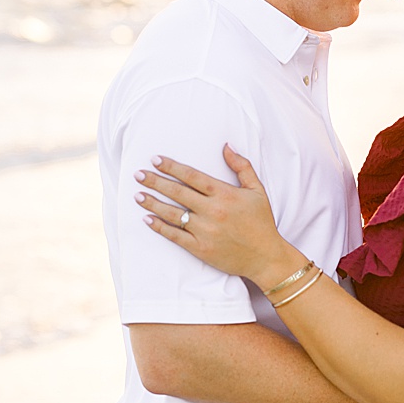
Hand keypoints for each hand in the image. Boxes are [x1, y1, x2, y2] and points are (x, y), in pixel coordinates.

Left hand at [135, 148, 292, 282]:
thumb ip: (242, 166)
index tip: (155, 159)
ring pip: (172, 214)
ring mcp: (205, 231)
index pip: (192, 176)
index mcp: (225, 194)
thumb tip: (226, 145)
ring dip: (152, 203)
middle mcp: (212, 211)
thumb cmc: (261, 222)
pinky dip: (159, 227)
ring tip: (137, 195)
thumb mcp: (257, 190)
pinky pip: (175, 236)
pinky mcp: (200, 249)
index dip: (172, 167)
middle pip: (177, 193)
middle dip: (155, 182)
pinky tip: (147, 219)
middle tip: (138, 174)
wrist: (266, 257)